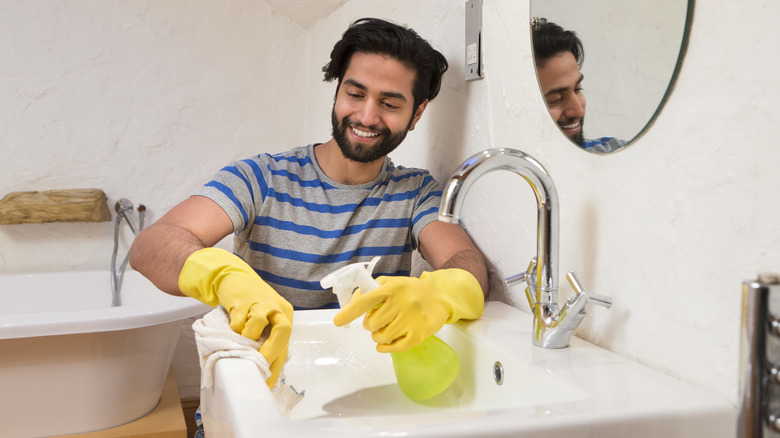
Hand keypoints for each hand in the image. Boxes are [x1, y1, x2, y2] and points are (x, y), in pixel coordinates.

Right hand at [178, 248, 292, 387]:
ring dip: (249, 338)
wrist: (234, 278)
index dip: (276, 365)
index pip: (286, 343)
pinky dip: (234, 330)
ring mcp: (260, 302)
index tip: (268, 383)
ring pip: (259, 323)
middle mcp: (277, 307)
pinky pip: (238, 321)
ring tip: (241, 341)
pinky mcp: (242, 300)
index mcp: (285, 314)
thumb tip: (264, 367)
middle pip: (283, 330)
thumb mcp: (265, 319)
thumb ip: (267, 338)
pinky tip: (232, 328)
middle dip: (272, 351)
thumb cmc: (251, 303)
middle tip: (260, 364)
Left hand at [333, 269, 482, 352]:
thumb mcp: (391, 283)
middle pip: (372, 324)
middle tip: (376, 322)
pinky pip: (396, 347)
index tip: (338, 321)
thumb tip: (351, 302)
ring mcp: (411, 319)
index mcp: (391, 289)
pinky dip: (386, 349)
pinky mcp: (419, 334)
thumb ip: (371, 290)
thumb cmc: (410, 290)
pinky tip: (384, 345)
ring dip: (378, 337)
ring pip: (382, 337)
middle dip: (370, 326)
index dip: (349, 312)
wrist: (440, 296)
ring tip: (383, 331)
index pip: (365, 301)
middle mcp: (401, 303)